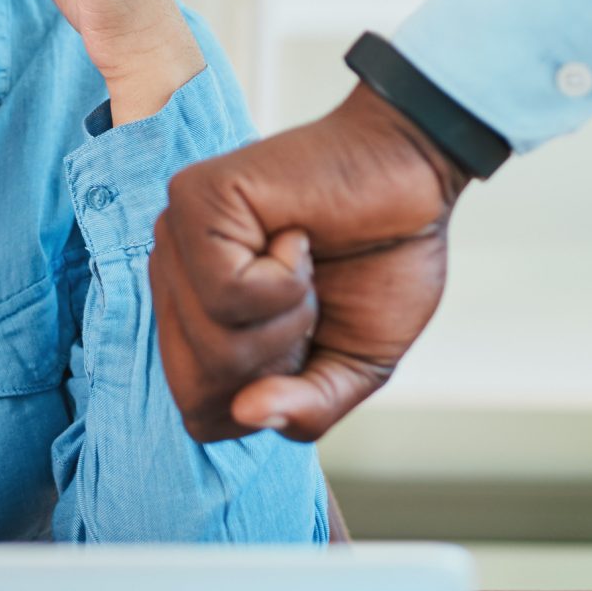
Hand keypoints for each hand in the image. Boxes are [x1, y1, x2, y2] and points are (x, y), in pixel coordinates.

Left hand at [150, 84, 470, 441]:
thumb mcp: (355, 365)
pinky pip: (224, 293)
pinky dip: (284, 280)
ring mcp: (174, 239)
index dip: (267, 399)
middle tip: (311, 302)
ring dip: (288, 319)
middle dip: (276, 365)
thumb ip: (307, 410)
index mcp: (197, 322)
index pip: (199, 414)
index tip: (309, 340)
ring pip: (211, 343)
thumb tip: (248, 414)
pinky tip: (296, 236)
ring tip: (305, 263)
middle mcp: (173, 281)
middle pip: (198, 389)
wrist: (417, 176)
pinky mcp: (191, 202)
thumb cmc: (382, 259)